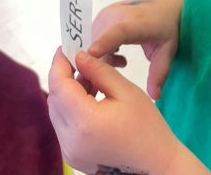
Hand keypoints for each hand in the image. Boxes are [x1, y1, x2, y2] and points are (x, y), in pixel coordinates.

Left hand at [48, 47, 179, 173]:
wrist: (156, 164)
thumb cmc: (147, 125)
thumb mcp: (126, 91)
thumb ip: (100, 71)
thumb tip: (80, 56)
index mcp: (84, 121)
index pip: (59, 86)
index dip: (59, 64)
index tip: (65, 47)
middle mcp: (69, 139)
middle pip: (54, 99)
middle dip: (63, 76)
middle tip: (80, 59)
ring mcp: (69, 151)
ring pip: (57, 112)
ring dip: (68, 91)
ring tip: (90, 77)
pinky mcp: (73, 157)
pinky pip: (64, 125)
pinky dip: (72, 107)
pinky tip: (91, 97)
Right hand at [87, 0, 181, 100]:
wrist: (163, 4)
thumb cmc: (167, 28)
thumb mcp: (168, 50)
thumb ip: (160, 72)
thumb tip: (154, 97)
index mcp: (137, 23)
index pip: (119, 32)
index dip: (105, 42)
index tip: (90, 54)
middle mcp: (118, 15)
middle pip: (97, 44)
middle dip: (94, 67)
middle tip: (101, 88)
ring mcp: (107, 14)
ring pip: (91, 43)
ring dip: (97, 61)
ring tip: (119, 66)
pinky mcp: (101, 16)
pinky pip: (92, 37)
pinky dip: (98, 52)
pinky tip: (117, 56)